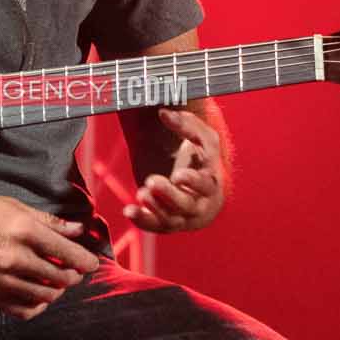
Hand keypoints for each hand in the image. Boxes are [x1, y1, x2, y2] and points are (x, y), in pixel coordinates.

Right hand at [0, 188, 100, 317]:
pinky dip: (36, 307)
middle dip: (73, 276)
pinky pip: (21, 310)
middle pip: (60, 277)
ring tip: (56, 283)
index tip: (91, 263)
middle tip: (74, 272)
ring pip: (44, 295)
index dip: (86, 261)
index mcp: (23, 231)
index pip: (68, 254)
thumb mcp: (12, 206)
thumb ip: (48, 221)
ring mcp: (0, 279)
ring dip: (56, 290)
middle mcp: (14, 258)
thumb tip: (77, 229)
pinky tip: (38, 298)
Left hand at [121, 107, 224, 232]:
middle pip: (186, 206)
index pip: (206, 186)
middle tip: (152, 181)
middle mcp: (199, 204)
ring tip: (141, 193)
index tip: (178, 175)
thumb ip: (187, 123)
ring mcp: (182, 217)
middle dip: (169, 195)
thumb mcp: (202, 138)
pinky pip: (154, 226)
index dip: (193, 182)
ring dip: (155, 208)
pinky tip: (128, 210)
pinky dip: (142, 220)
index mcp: (211, 183)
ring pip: (170, 219)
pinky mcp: (166, 223)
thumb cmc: (201, 157)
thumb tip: (163, 113)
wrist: (192, 180)